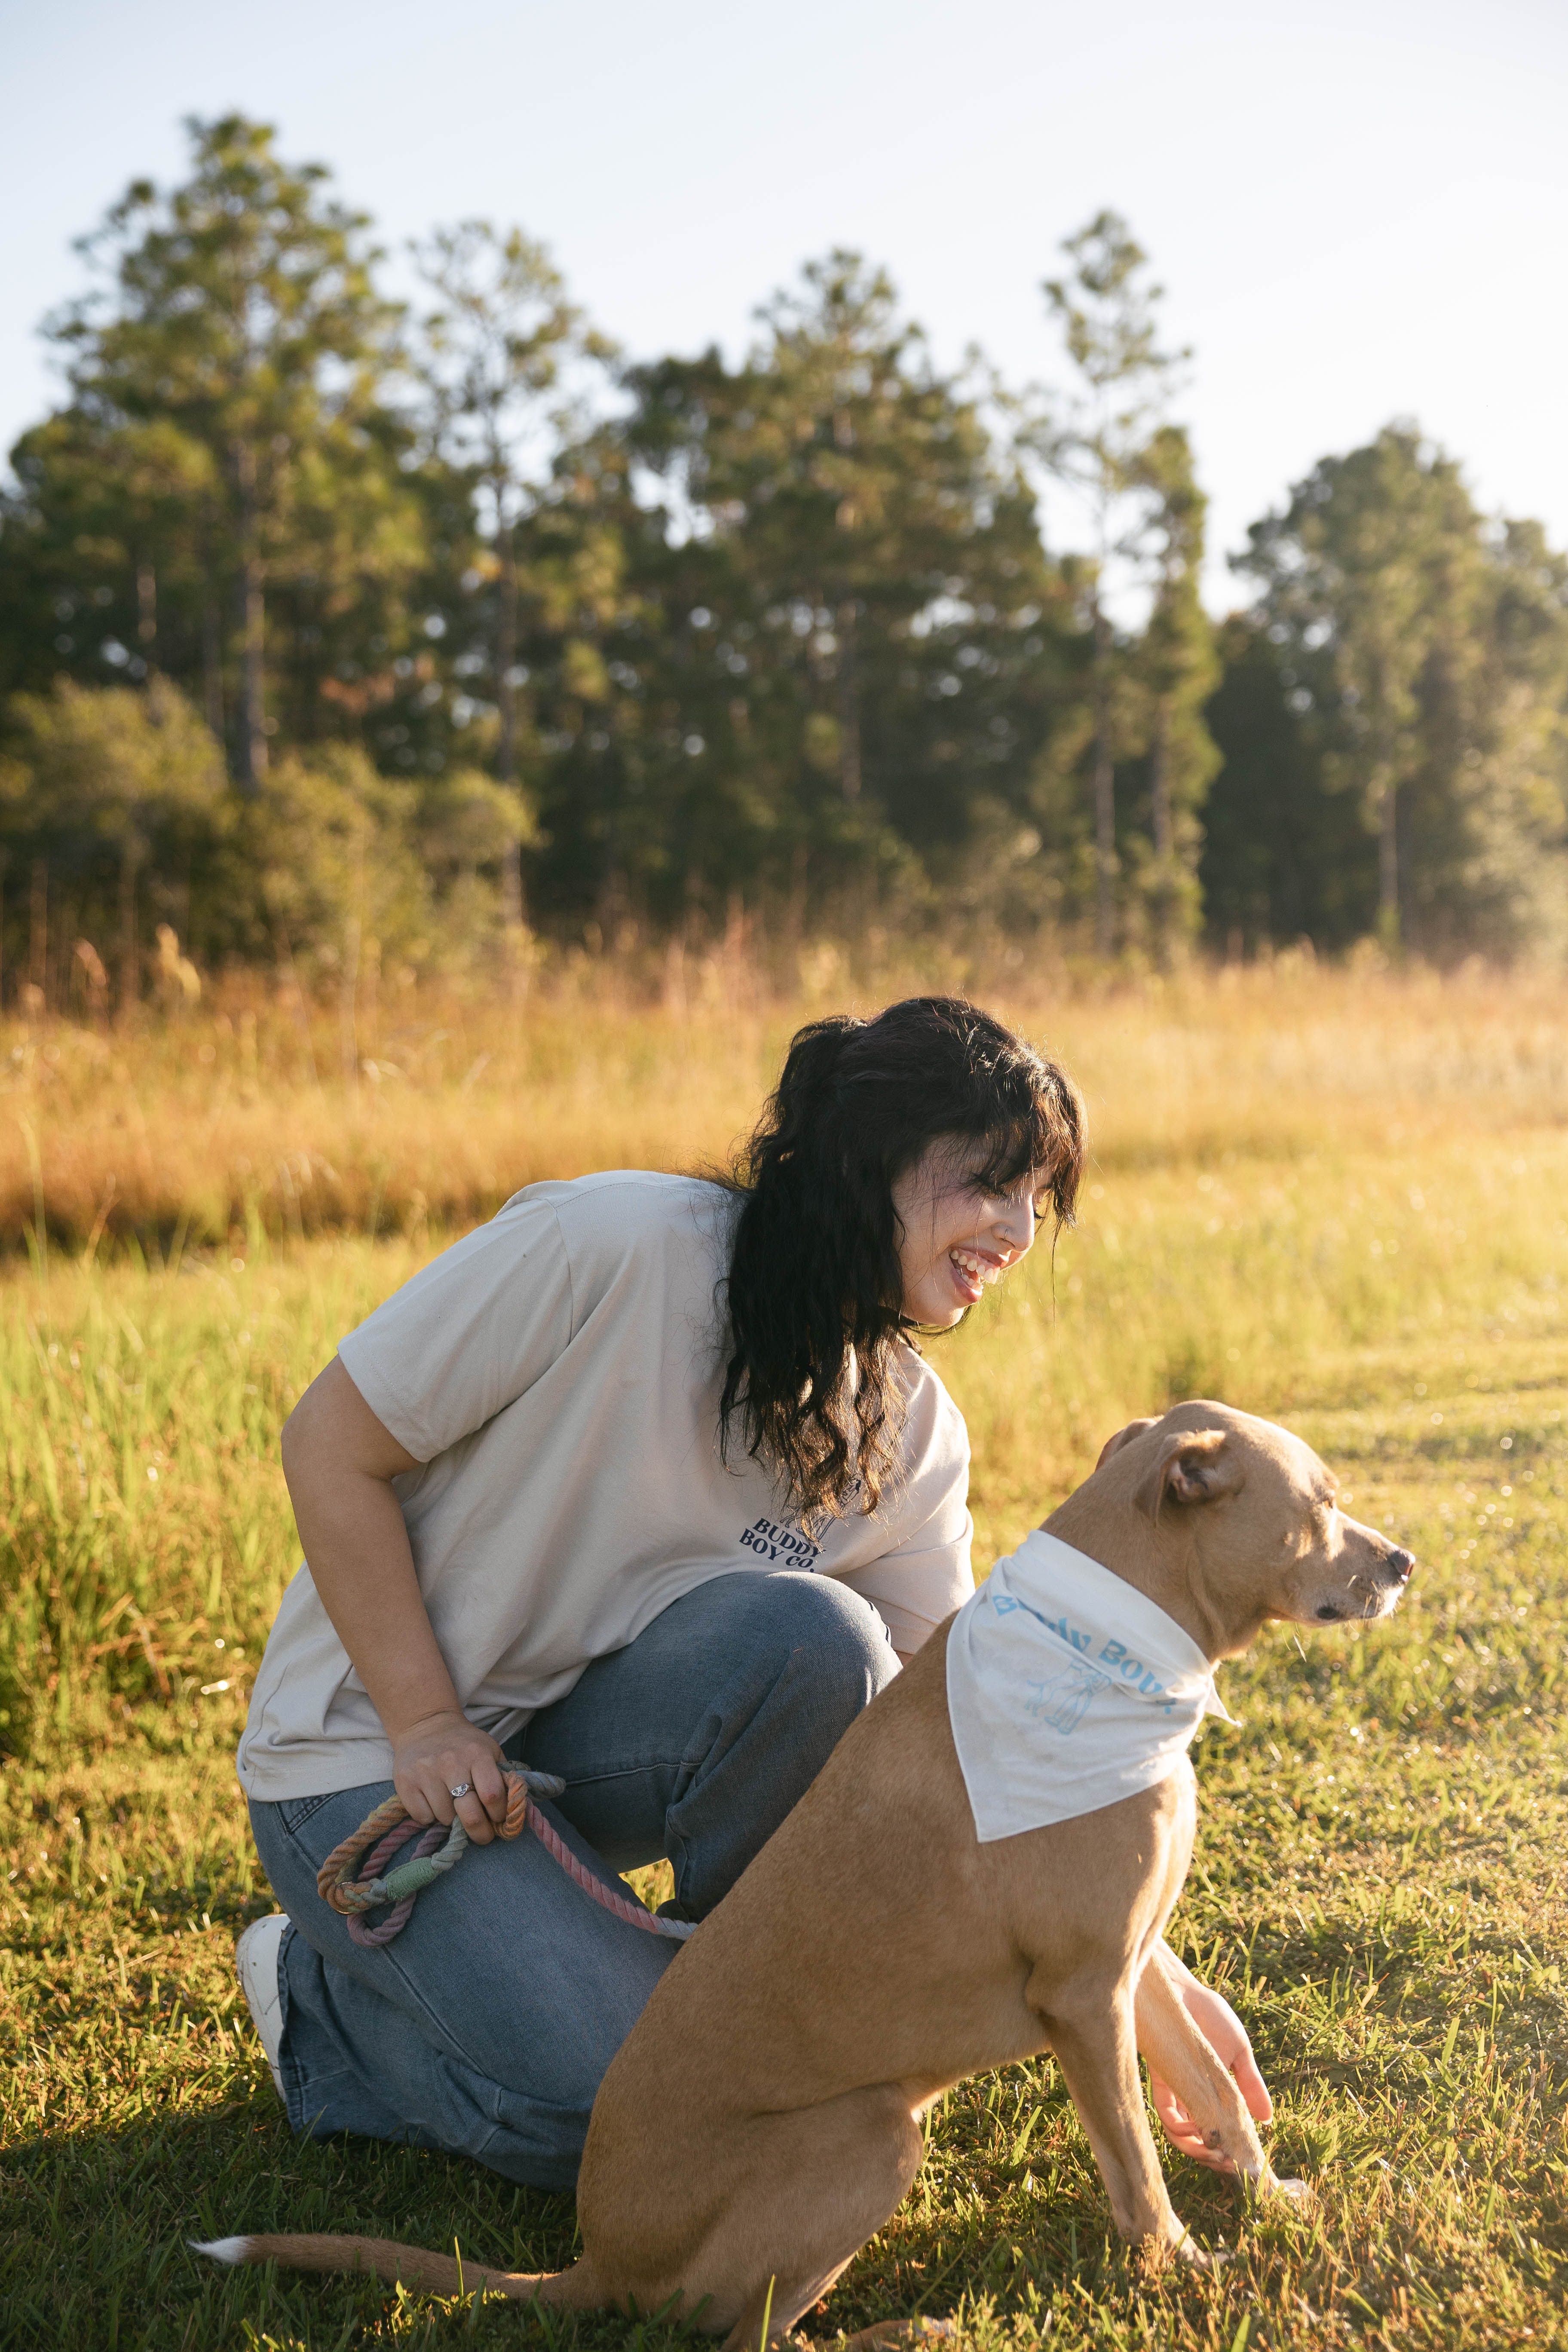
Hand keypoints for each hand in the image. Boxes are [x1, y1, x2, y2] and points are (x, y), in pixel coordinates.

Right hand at [391, 1710, 509, 1845]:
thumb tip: (513, 1810)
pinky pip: (423, 1817)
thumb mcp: (490, 1750)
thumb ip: (503, 1776)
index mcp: (478, 1753)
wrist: (427, 1725)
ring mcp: (427, 1772)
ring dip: (452, 1820)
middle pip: (470, 1814)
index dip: (499, 1814)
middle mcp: (451, 1762)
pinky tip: (434, 1802)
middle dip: (480, 1833)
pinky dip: (431, 1817)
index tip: (498, 1819)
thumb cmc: (464, 1744)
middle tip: (483, 1835)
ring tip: (453, 1806)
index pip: (493, 1795)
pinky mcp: (405, 1781)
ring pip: (445, 1819)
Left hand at [1147, 1948, 1272, 2171]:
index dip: (1229, 2150)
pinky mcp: (1161, 2081)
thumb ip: (1250, 2083)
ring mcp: (1177, 2091)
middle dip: (1212, 2157)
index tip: (1242, 2163)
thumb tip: (1268, 2120)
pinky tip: (1196, 2131)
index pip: (1219, 2131)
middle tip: (1227, 2164)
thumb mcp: (1238, 2051)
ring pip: (1181, 2134)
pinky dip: (1180, 2129)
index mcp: (1213, 2093)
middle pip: (1200, 2139)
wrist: (1181, 1991)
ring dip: (1197, 2149)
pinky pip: (1166, 2114)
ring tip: (1214, 2152)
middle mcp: (1193, 2097)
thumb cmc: (1210, 2015)